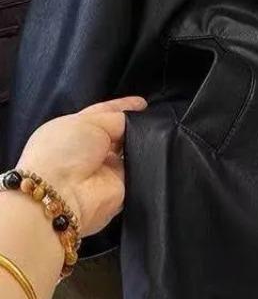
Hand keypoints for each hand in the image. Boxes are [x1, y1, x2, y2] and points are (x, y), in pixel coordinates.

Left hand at [15, 97, 146, 236]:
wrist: (61, 195)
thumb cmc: (64, 152)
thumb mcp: (89, 120)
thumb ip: (117, 118)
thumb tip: (135, 123)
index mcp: (75, 130)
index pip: (105, 113)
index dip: (124, 107)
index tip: (143, 103)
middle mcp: (90, 150)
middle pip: (120, 132)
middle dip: (134, 125)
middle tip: (151, 118)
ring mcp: (106, 169)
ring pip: (132, 151)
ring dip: (141, 144)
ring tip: (153, 134)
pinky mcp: (120, 187)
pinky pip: (140, 171)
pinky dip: (147, 164)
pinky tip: (155, 154)